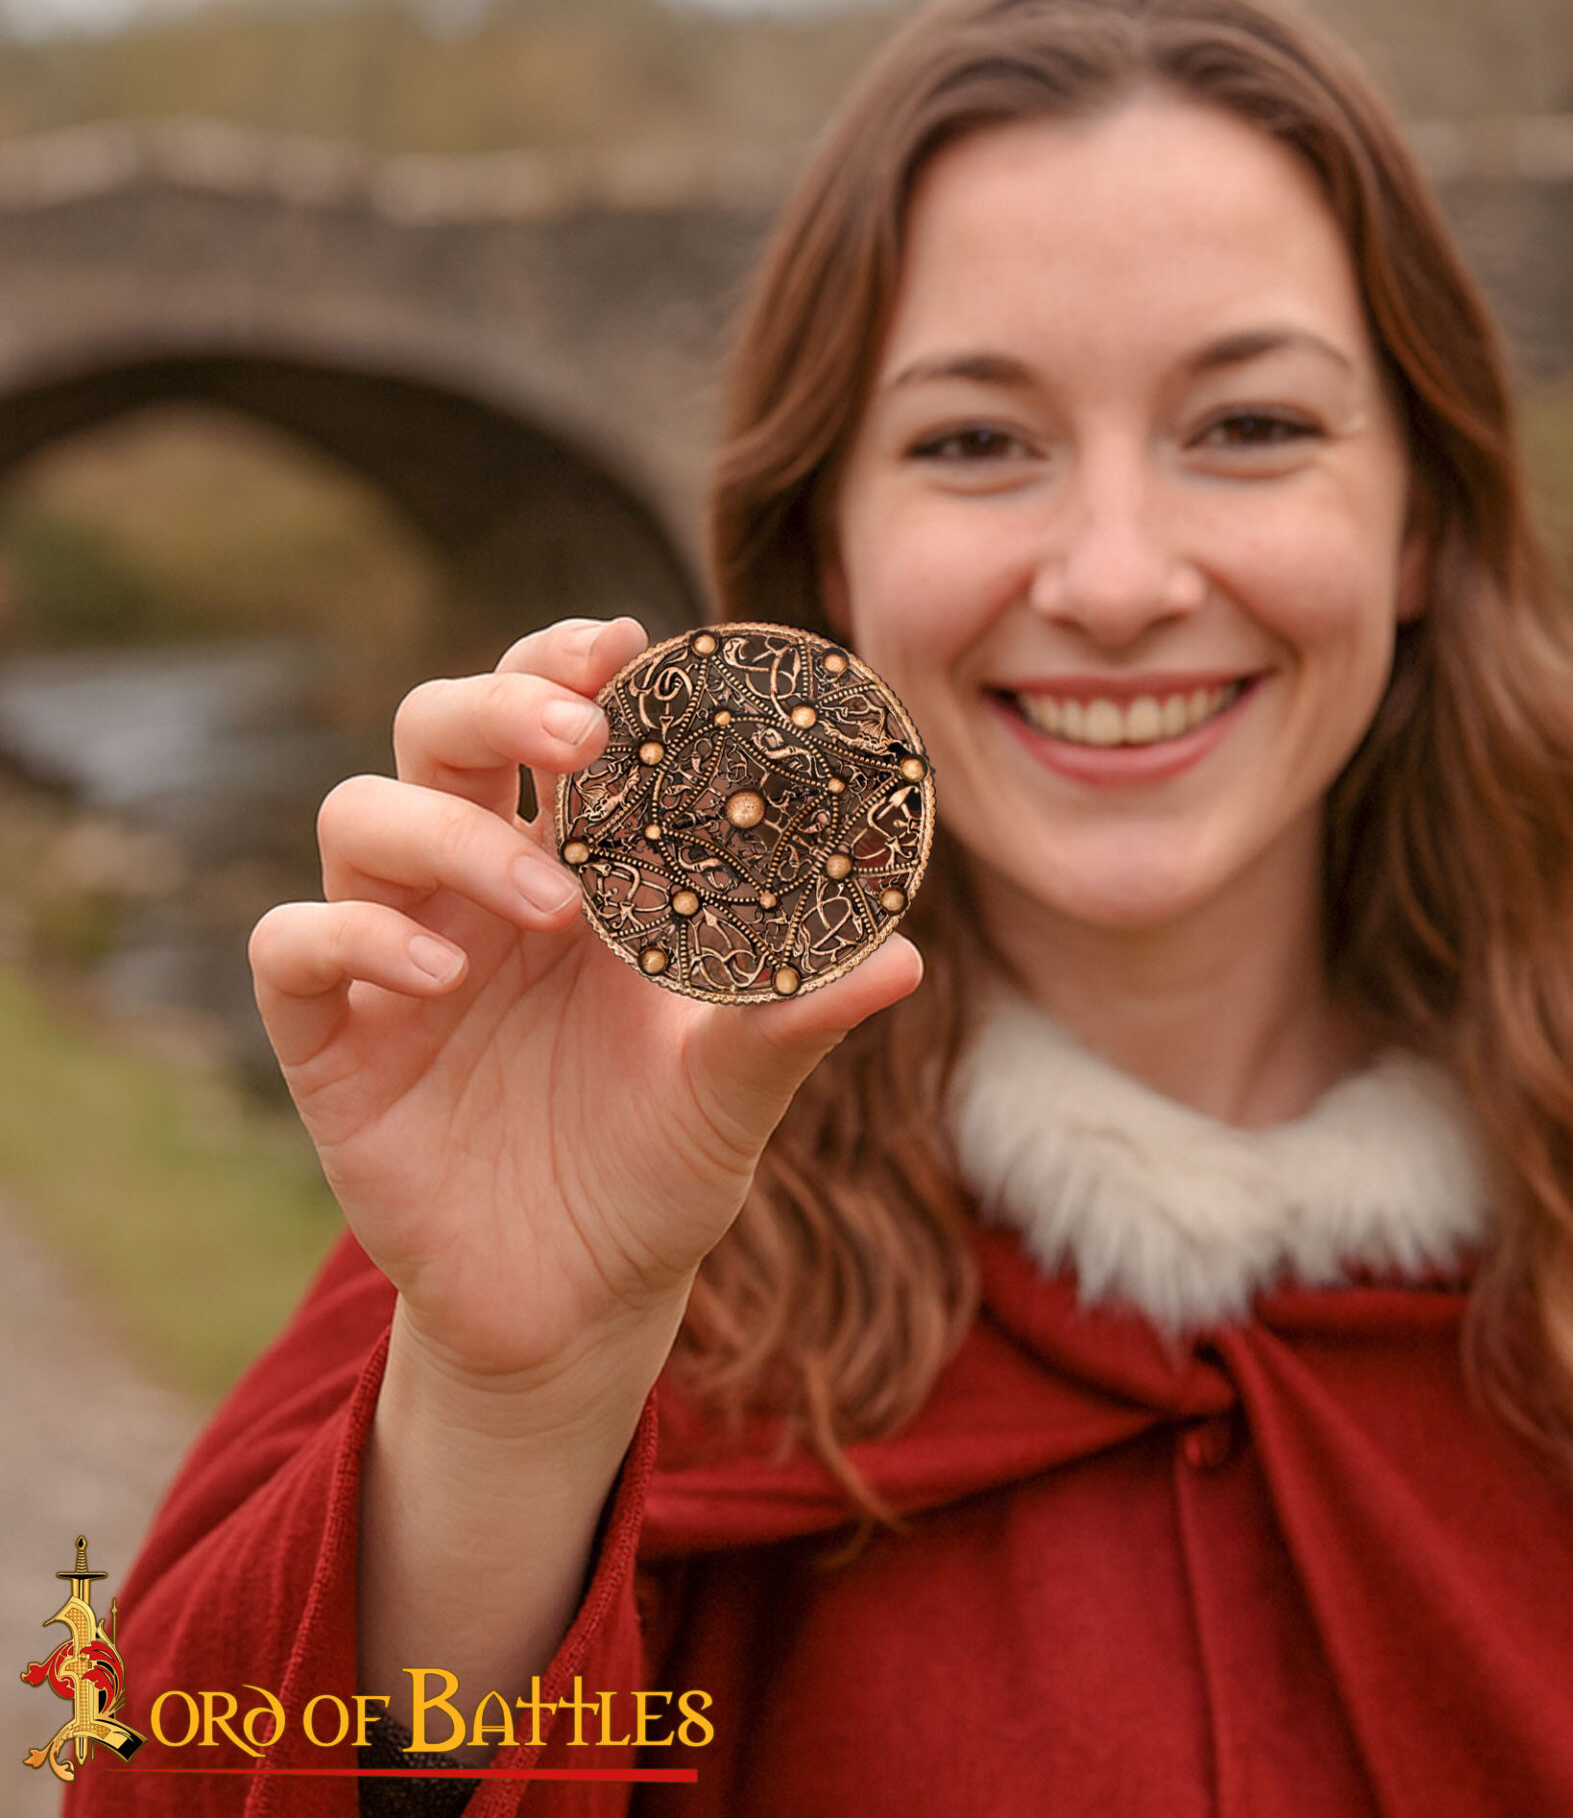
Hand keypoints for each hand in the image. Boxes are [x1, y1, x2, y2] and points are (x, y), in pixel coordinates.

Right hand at [249, 616, 922, 1402]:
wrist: (580, 1304)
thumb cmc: (661, 1171)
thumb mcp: (734, 1092)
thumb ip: (797, 1020)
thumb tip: (903, 957)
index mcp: (580, 872)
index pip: (553, 726)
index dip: (571, 665)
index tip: (628, 643)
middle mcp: (480, 889)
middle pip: (438, 730)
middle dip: (499, 704)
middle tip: (580, 735)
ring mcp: (396, 955)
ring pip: (359, 814)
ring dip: (448, 831)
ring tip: (548, 899)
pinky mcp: (331, 1039)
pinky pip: (294, 945)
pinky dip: (353, 934)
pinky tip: (442, 975)